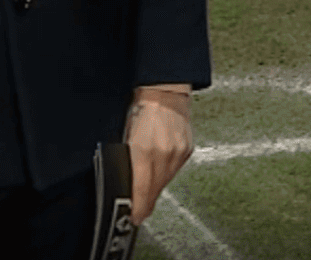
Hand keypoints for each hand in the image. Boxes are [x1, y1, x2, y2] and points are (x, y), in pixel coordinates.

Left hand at [125, 87, 191, 223]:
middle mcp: (163, 154)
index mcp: (143, 151)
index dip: (138, 208)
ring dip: (155, 189)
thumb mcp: (124, 136)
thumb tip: (125, 186)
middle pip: (155, 189)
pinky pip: (174, 171)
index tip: (135, 218)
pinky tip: (159, 175)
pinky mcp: (186, 150)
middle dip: (145, 202)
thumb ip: (125, 162)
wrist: (164, 92)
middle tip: (139, 212)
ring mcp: (177, 152)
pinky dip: (165, 175)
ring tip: (147, 195)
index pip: (141, 189)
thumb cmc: (140, 109)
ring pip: (165, 182)